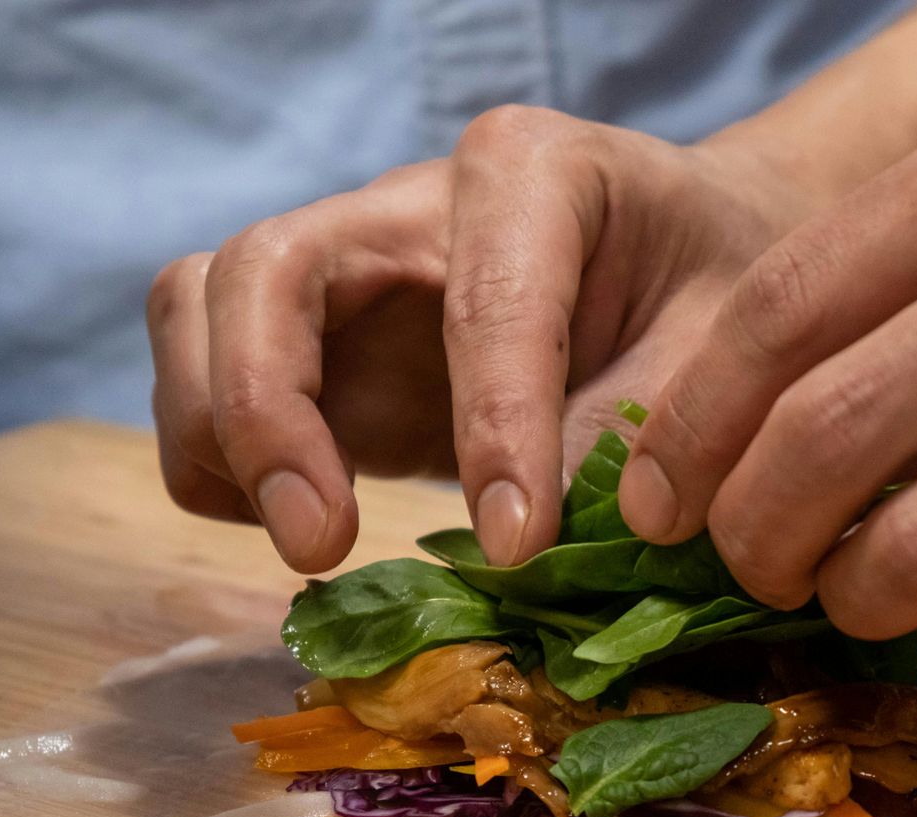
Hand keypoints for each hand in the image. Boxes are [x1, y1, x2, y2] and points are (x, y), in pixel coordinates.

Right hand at [148, 106, 811, 571]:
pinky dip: (223, 465)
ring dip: (220, 438)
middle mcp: (403, 206)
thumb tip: (520, 545)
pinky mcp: (314, 349)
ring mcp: (342, 275)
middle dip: (266, 413)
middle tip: (323, 544)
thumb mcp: (720, 356)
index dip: (491, 422)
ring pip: (196, 312)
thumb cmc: (715, 301)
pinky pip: (209, 385)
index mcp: (529, 171)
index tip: (517, 545)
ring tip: (312, 541)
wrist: (697, 275)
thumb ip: (634, 433)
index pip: (480, 292)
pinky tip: (309, 522)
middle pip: (260, 273)